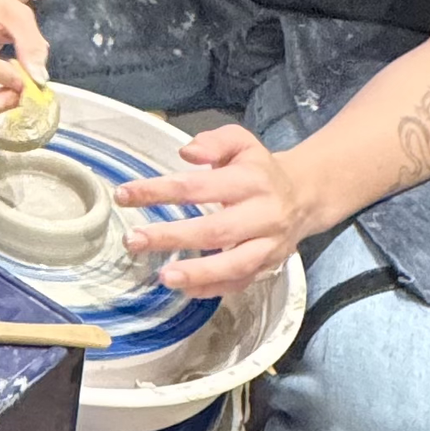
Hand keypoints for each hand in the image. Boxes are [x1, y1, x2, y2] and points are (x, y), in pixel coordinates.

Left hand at [116, 123, 307, 298]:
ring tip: (163, 276)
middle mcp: (263, 215)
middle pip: (214, 230)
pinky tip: (185, 289)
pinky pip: (240, 283)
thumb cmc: (259, 169)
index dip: (160, 191)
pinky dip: (213, 289)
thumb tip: (187, 153)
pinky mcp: (268, 266)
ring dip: (197, 273)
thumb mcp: (242, 143)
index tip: (125, 195)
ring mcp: (268, 245)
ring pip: (234, 264)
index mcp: (251, 181)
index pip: (199, 186)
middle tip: (133, 241)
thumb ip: (215, 141)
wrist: (304, 197)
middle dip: (172, 237)